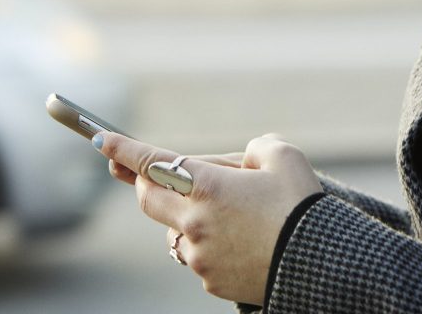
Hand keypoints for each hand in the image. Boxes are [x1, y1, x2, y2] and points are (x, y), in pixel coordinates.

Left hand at [95, 132, 322, 303]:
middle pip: (147, 198)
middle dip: (142, 181)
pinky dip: (208, 245)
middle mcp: (194, 221)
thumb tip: (242, 160)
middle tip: (145, 171)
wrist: (321, 265)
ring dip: (183, 217)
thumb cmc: (303, 205)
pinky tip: (240, 241)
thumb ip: (255, 148)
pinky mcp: (210, 281)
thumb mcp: (284, 157)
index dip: (122, 148)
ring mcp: (199, 256)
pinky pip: (197, 257)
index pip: (151, 162)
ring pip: (173, 231)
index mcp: (208, 186)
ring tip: (226, 213)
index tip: (100, 139)